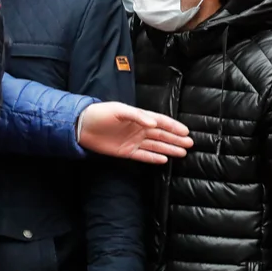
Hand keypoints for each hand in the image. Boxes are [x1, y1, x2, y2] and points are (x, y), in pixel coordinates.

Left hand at [78, 102, 194, 164]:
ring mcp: (133, 141)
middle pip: (161, 135)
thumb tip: (154, 123)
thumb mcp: (119, 110)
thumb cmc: (100, 113)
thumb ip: (137, 116)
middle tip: (190, 144)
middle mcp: (138, 129)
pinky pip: (143, 155)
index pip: (160, 122)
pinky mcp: (126, 151)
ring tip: (183, 152)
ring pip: (155, 146)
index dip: (173, 126)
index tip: (186, 131)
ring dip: (169, 149)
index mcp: (138, 117)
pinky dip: (153, 157)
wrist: (82, 126)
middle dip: (175, 139)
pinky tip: (164, 160)